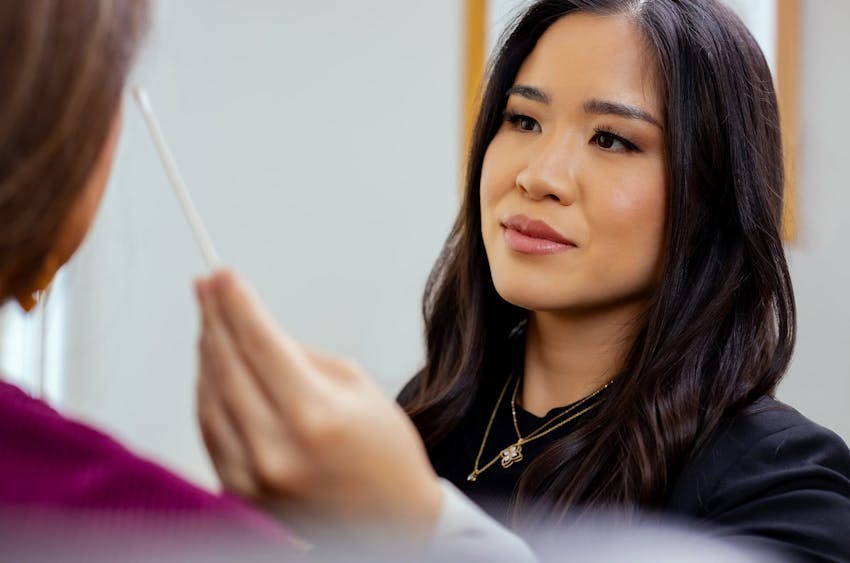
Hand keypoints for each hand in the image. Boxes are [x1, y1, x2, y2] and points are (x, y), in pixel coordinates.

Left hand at [194, 270, 442, 544]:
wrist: (392, 524)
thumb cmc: (386, 455)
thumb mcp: (358, 387)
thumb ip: (300, 357)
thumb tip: (253, 330)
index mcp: (314, 416)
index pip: (260, 343)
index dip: (237, 303)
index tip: (222, 275)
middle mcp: (276, 448)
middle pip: (226, 366)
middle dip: (214, 319)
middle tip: (206, 288)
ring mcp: (252, 475)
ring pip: (208, 397)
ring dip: (206, 353)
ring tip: (209, 322)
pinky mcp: (240, 492)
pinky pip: (209, 431)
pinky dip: (206, 394)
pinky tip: (211, 369)